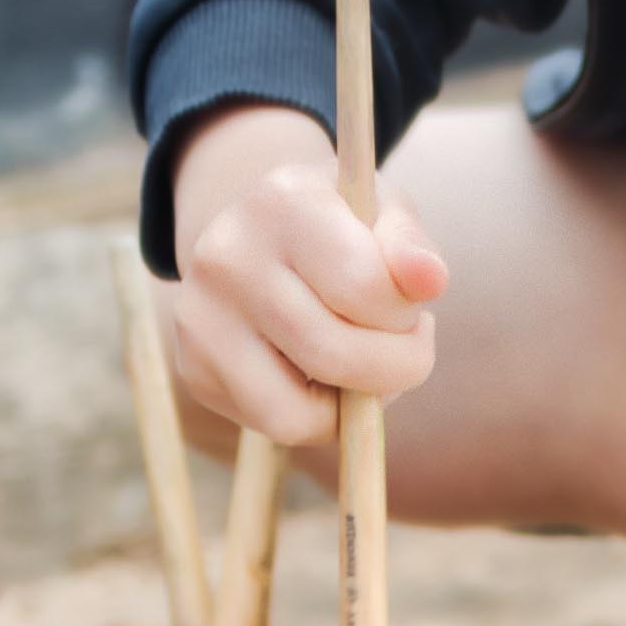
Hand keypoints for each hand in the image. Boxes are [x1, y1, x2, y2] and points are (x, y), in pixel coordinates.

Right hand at [157, 100, 447, 453]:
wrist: (259, 237)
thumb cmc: (340, 228)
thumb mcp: (383, 212)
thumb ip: (410, 245)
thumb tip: (431, 280)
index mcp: (281, 200)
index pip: (364, 286)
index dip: (407, 314)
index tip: (413, 307)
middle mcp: (227, 255)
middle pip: (335, 353)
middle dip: (397, 366)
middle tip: (409, 345)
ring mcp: (200, 317)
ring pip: (299, 407)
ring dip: (357, 401)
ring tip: (369, 364)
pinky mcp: (194, 367)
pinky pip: (275, 425)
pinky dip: (320, 418)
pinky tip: (327, 378)